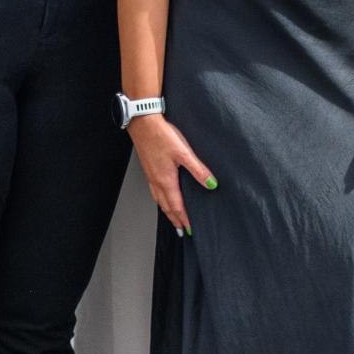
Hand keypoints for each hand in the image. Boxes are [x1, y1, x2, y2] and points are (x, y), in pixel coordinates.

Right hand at [128, 114, 216, 235]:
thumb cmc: (160, 135)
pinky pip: (154, 191)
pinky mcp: (148, 169)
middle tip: (182, 230)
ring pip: (159, 200)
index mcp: (166, 180)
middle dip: (175, 220)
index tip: (189, 230)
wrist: (142, 123)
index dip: (184, 219)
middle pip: (166, 207)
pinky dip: (160, 200)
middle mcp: (156, 181)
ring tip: (173, 218)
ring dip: (167, 211)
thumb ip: (198, 170)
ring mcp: (151, 176)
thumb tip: (211, 184)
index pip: (177, 206)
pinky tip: (162, 196)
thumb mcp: (183, 152)